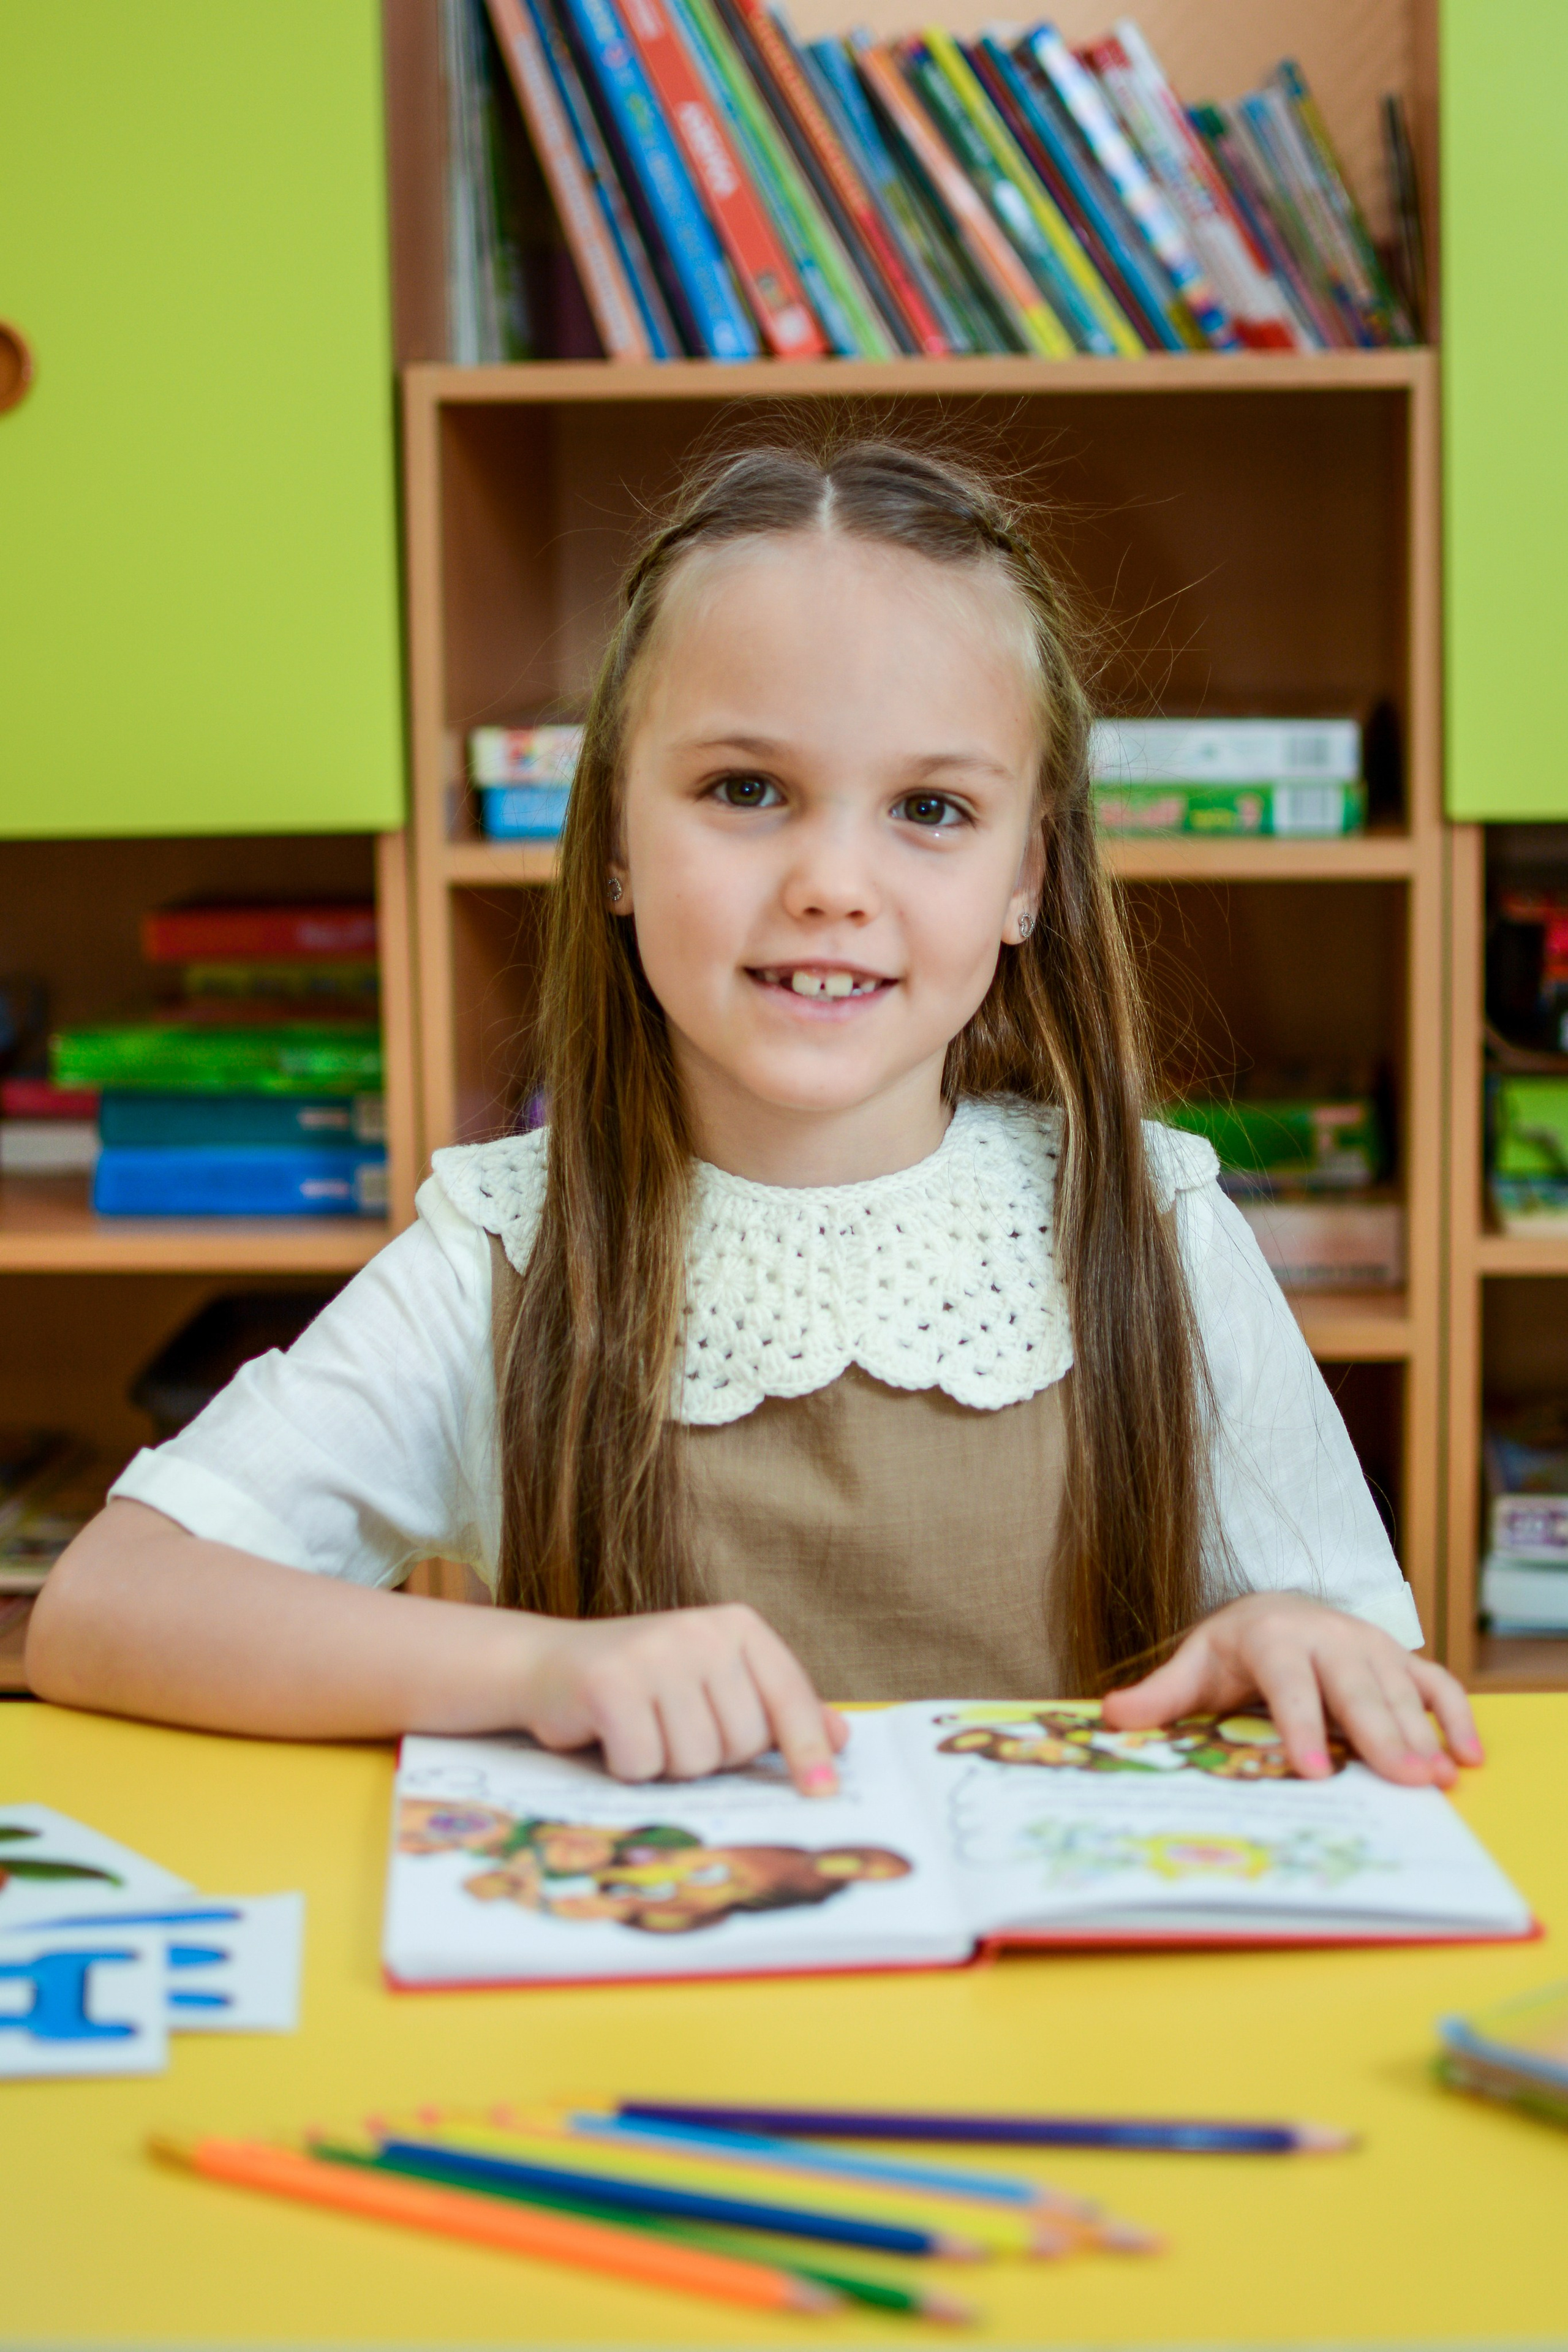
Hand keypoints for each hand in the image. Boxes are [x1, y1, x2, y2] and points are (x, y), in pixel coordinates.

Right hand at [513, 1603, 849, 1795]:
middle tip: (673, 1731)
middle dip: (710, 1757)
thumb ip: (775, 1708)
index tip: (822, 1794)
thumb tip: (841, 1739)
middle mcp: (700, 1631)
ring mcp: (655, 1654)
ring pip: (695, 1760)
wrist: (545, 1665)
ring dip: (667, 1766)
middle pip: (741, 1742)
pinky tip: (611, 1737)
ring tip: (643, 1730)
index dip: (807, 1751)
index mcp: (737, 1627)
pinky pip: (644, 1765)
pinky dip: (627, 1768)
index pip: (789, 1697)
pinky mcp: (610, 1683)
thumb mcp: (715, 1684)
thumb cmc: (642, 1684)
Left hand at [1101, 1591, 1483, 1786]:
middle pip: (1356, 1690)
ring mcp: (1369, 1646)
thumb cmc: (1233, 1649)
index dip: (1299, 1725)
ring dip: (1421, 1734)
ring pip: (1399, 1690)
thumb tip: (1110, 1716)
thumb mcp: (1194, 1665)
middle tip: (1403, 1783)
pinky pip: (1434, 1683)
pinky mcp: (1398, 1659)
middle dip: (1380, 1736)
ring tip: (1437, 1779)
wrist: (1275, 1606)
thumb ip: (1160, 1694)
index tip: (1311, 1770)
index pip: (1288, 1684)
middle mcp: (1328, 1637)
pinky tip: (1468, 1756)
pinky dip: (1455, 1715)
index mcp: (1273, 1637)